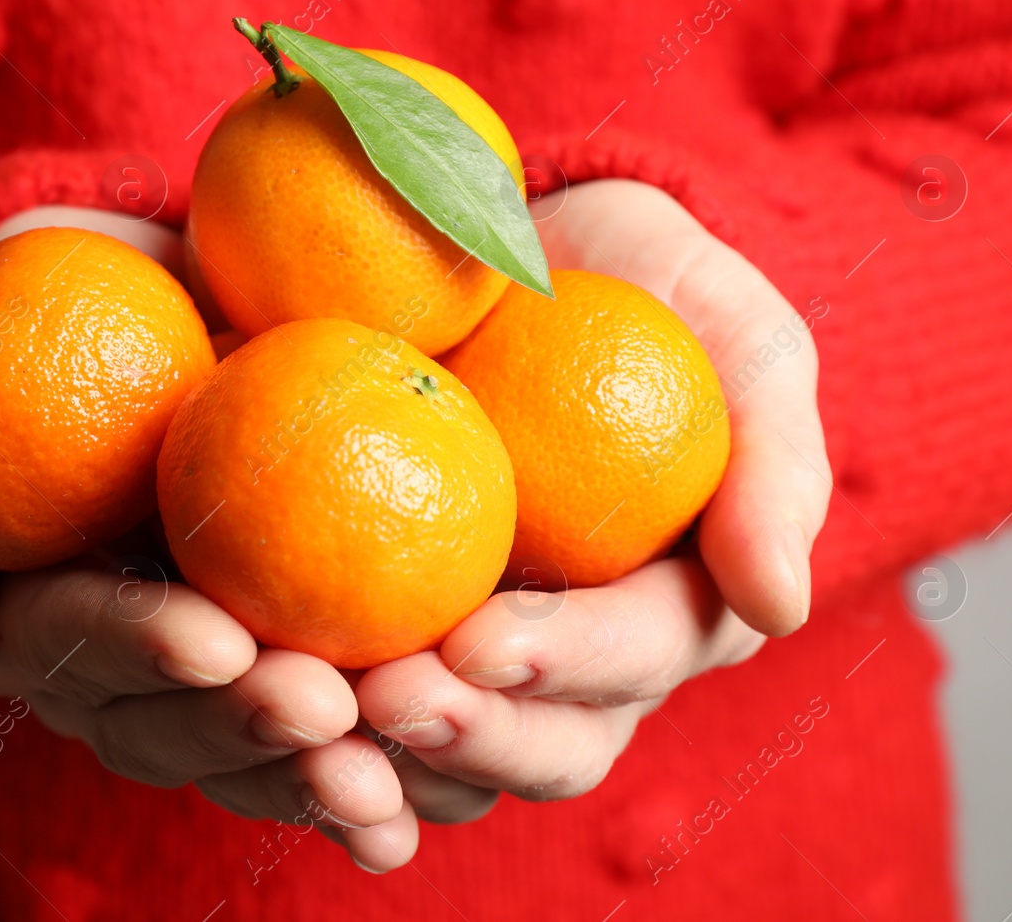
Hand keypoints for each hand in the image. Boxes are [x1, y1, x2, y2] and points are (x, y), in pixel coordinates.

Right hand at [0, 208, 408, 868]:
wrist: (120, 294)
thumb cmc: (0, 334)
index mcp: (39, 607)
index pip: (78, 637)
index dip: (141, 646)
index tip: (217, 641)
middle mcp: (119, 663)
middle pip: (170, 722)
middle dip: (244, 726)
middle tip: (325, 708)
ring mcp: (203, 667)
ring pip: (247, 750)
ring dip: (312, 778)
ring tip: (385, 785)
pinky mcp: (285, 649)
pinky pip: (321, 735)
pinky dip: (364, 775)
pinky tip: (413, 815)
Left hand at [347, 178, 830, 866]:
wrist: (528, 252)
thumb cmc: (653, 291)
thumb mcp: (741, 342)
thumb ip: (774, 461)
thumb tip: (779, 606)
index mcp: (672, 603)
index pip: (635, 659)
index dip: (565, 667)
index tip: (480, 638)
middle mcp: (579, 654)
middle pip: (543, 746)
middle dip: (469, 740)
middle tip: (380, 699)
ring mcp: (482, 648)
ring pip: (443, 758)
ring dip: (375, 760)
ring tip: (298, 714)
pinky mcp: (389, 620)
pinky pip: (348, 701)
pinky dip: (297, 715)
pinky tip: (232, 681)